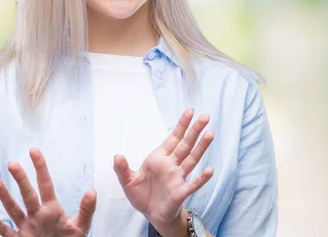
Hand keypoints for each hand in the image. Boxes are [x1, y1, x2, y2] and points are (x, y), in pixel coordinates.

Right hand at [0, 148, 96, 236]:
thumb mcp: (81, 226)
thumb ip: (86, 210)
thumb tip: (92, 192)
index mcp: (51, 209)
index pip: (45, 184)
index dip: (40, 167)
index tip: (33, 150)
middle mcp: (37, 215)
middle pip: (27, 193)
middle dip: (20, 179)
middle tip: (13, 163)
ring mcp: (27, 227)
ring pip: (13, 210)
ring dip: (4, 196)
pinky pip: (7, 232)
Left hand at [113, 109, 213, 232]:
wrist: (151, 215)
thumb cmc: (142, 195)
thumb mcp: (127, 181)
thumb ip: (122, 169)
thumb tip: (117, 156)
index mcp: (159, 158)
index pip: (173, 138)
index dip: (181, 125)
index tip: (190, 111)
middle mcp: (172, 165)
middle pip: (185, 145)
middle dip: (195, 131)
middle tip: (205, 117)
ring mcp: (178, 178)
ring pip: (192, 160)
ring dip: (201, 147)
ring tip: (210, 134)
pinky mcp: (180, 192)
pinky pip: (192, 184)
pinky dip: (201, 178)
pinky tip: (209, 170)